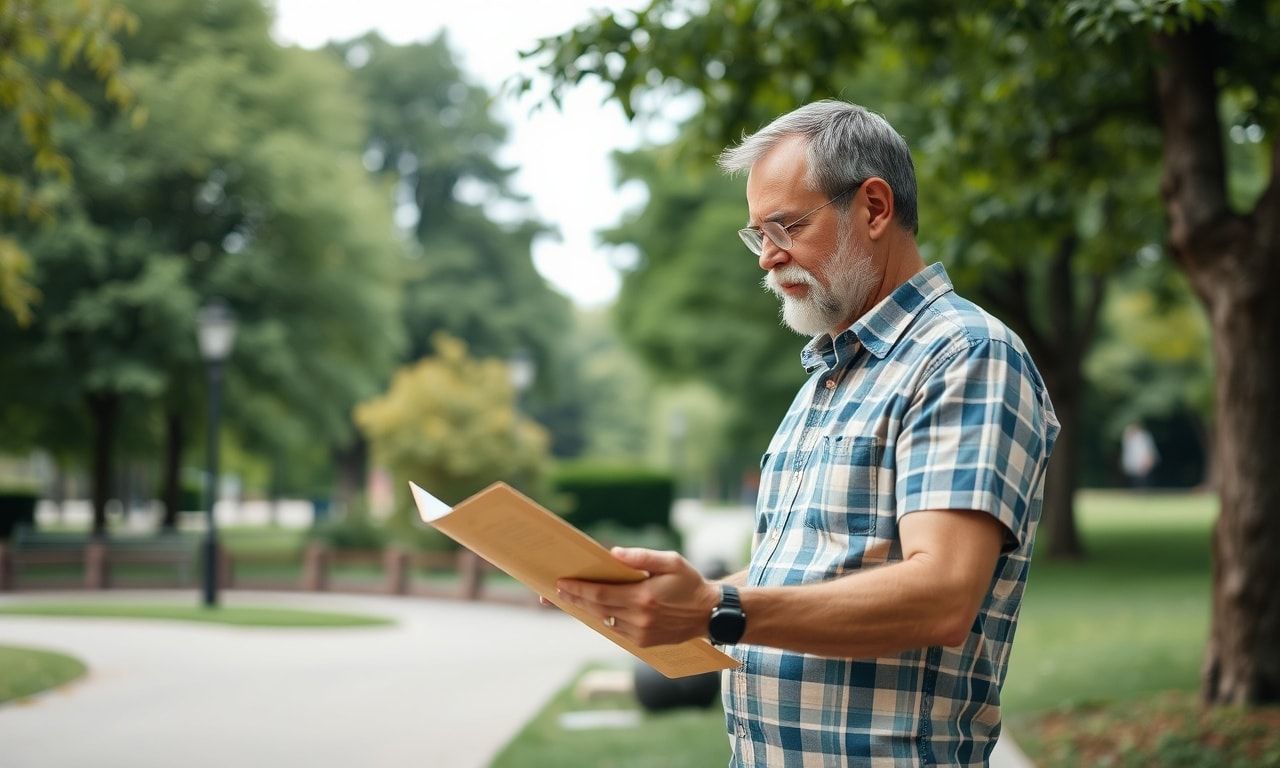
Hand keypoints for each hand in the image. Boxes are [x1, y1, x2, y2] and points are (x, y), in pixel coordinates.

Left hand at [556, 547, 720, 646]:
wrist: (709, 614)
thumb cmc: (690, 583)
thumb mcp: (671, 562)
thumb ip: (642, 556)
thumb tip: (613, 554)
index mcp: (643, 598)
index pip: (600, 593)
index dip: (577, 589)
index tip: (559, 583)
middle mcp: (639, 619)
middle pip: (596, 608)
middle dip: (573, 599)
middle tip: (553, 592)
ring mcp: (640, 634)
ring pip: (604, 620)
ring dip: (585, 610)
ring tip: (568, 599)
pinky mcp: (643, 643)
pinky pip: (615, 630)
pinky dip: (602, 618)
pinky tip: (593, 609)